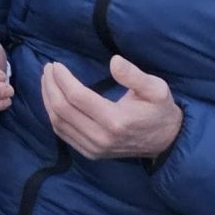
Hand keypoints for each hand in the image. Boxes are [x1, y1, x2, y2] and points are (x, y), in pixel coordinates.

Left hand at [42, 56, 182, 160]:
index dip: (62, 79)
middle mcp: (101, 137)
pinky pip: (62, 133)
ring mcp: (94, 148)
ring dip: (47, 99)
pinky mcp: (90, 153)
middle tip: (48, 68)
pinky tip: (52, 99)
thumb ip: (134, 75)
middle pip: (62, 109)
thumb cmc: (160, 110)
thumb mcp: (156, 88)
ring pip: (58, 122)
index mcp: (116, 120)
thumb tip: (114, 61)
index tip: (56, 64)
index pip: (76, 97)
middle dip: (50, 86)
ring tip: (46, 80)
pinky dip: (52, 115)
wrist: (167, 141)